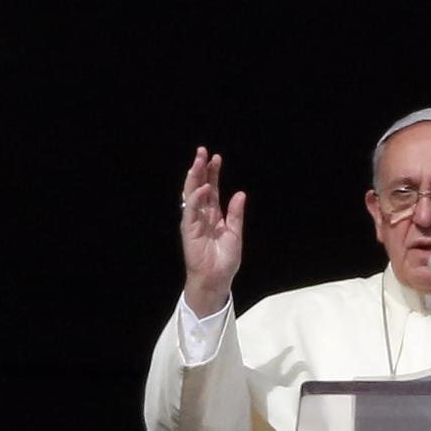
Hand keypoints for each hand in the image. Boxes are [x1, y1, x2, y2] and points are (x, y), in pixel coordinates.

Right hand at [180, 147, 245, 316]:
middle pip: (200, 186)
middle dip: (200, 169)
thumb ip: (236, 214)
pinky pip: (191, 211)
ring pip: (192, 194)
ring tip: (199, 162)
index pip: (212, 189)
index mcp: (214, 214)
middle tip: (203, 151)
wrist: (217, 278)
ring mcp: (194, 220)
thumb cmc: (224, 259)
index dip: (213, 173)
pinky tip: (204, 188)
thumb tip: (240, 193)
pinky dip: (197, 199)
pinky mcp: (189, 229)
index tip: (216, 158)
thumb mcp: (235, 233)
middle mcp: (203, 214)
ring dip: (195, 178)